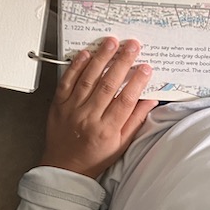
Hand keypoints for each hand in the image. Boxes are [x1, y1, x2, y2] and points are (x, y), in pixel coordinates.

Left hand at [40, 37, 157, 178]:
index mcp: (107, 130)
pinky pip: (67, 81)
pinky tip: (86, 54)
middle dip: (122, 62)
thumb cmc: (94, 157)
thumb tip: (150, 100)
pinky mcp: (58, 104)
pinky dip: (76, 66)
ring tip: (111, 43)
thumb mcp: (121, 144)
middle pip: (108, 85)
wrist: (64, 167)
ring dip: (101, 58)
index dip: (137, 82)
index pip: (125, 101)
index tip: (146, 68)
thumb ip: (135, 120)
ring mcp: (72, 110)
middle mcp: (88, 118)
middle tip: (132, 46)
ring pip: (88, 79)